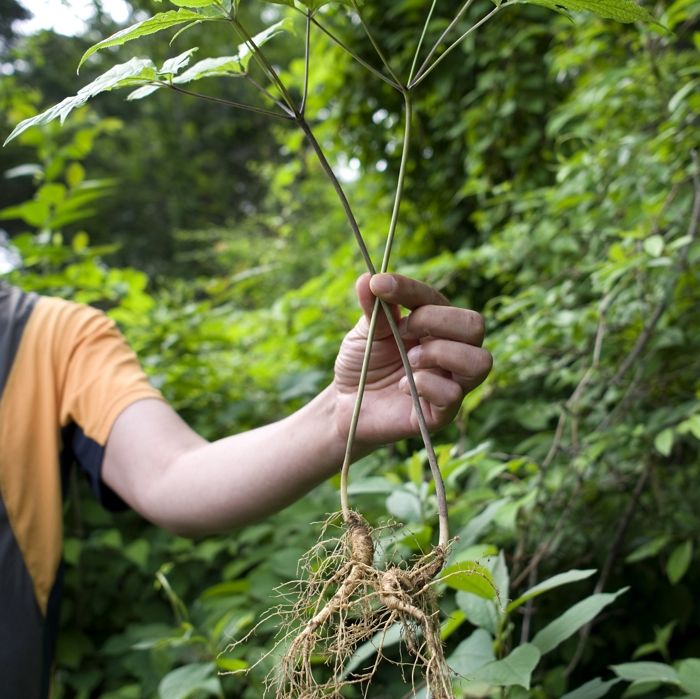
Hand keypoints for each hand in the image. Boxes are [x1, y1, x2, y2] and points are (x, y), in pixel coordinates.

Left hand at [332, 273, 491, 447]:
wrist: (345, 404)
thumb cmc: (361, 364)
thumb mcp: (364, 331)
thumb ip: (372, 306)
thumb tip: (367, 277)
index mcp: (436, 325)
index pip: (438, 299)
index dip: (410, 289)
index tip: (379, 285)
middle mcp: (451, 351)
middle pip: (475, 325)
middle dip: (436, 321)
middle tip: (403, 330)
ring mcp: (450, 382)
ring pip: (480, 361)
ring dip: (439, 353)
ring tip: (409, 360)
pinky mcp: (441, 413)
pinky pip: (454, 394)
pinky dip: (426, 384)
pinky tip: (402, 385)